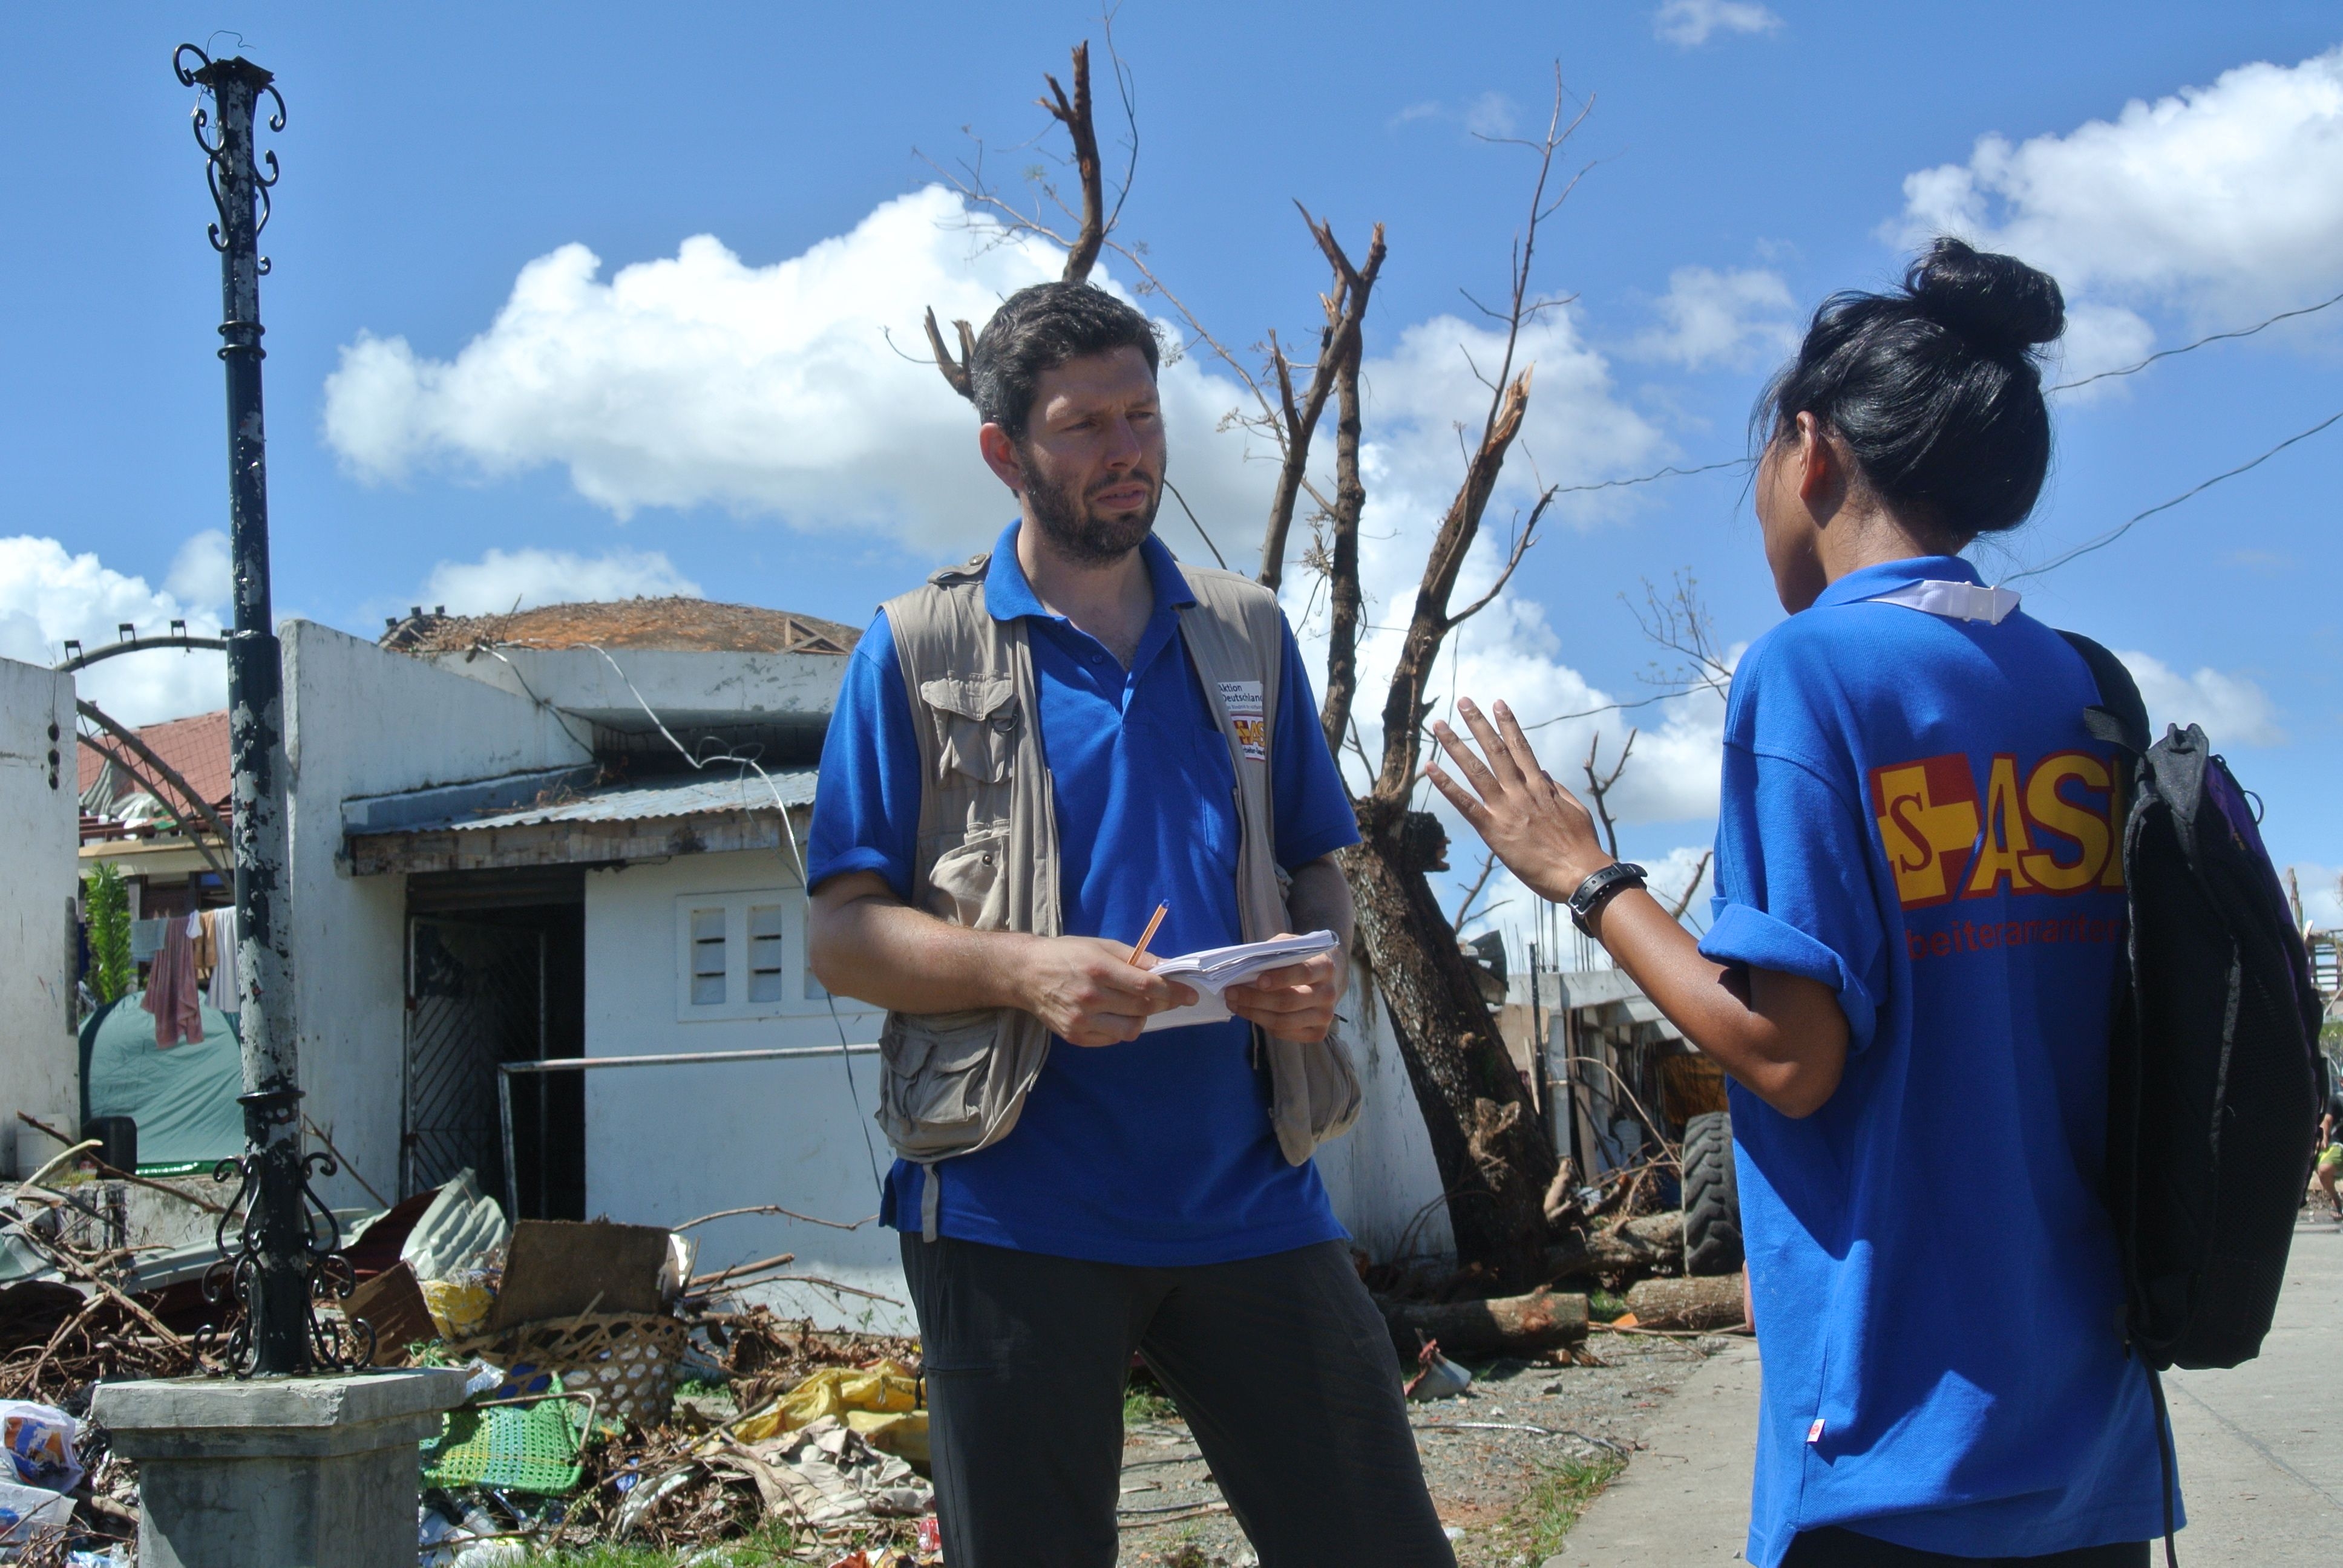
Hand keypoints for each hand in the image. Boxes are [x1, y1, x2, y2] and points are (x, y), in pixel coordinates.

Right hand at [1017, 936, 1198, 1046]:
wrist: (1026, 974)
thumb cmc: (1068, 954)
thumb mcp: (1102, 946)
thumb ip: (1136, 958)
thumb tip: (1168, 968)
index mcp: (1099, 969)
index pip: (1147, 987)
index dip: (1174, 992)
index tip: (1190, 994)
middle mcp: (1090, 997)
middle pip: (1143, 1008)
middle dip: (1164, 1004)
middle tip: (1169, 998)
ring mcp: (1082, 1020)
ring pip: (1131, 1030)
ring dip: (1141, 1018)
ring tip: (1133, 1005)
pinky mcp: (1075, 1036)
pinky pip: (1112, 1039)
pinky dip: (1120, 1028)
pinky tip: (1113, 1014)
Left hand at [1225, 940, 1343, 1042]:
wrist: (1328, 979)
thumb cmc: (1302, 959)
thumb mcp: (1292, 944)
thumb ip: (1275, 950)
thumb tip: (1248, 963)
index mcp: (1325, 967)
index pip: (1303, 973)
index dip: (1280, 978)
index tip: (1258, 981)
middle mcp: (1329, 993)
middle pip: (1289, 1001)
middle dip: (1255, 999)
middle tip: (1231, 992)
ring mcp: (1325, 1016)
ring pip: (1284, 1021)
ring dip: (1254, 1013)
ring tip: (1234, 1003)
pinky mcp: (1318, 1032)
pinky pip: (1285, 1033)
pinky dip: (1263, 1024)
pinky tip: (1250, 1013)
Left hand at [1423, 697, 1612, 903]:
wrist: (1580, 874)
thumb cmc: (1582, 846)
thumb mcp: (1575, 810)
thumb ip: (1557, 790)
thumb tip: (1543, 773)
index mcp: (1541, 787)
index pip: (1521, 747)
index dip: (1509, 724)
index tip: (1499, 703)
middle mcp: (1521, 791)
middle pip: (1496, 750)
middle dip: (1478, 724)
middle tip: (1464, 702)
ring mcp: (1505, 809)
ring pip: (1476, 769)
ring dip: (1455, 745)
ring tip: (1439, 725)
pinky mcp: (1493, 830)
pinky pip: (1464, 803)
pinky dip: (1446, 784)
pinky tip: (1430, 767)